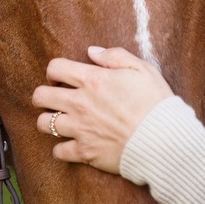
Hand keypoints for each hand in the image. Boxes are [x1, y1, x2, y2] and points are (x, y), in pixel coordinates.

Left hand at [31, 46, 174, 173]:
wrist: (164, 140)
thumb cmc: (156, 102)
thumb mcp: (142, 69)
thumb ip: (114, 56)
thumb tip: (92, 51)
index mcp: (93, 80)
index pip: (55, 67)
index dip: (55, 71)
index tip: (63, 77)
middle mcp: (80, 103)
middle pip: (40, 96)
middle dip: (45, 94)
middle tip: (57, 98)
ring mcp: (80, 129)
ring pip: (43, 123)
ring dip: (50, 120)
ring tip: (63, 120)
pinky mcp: (85, 152)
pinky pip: (58, 150)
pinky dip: (63, 148)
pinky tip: (73, 143)